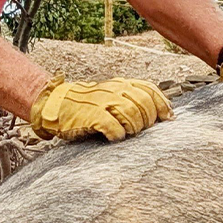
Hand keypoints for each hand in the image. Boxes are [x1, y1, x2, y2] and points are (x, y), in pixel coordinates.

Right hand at [29, 76, 173, 141]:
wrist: (55, 103)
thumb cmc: (87, 105)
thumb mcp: (110, 95)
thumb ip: (133, 100)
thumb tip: (165, 116)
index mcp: (120, 84)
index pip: (149, 89)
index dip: (162, 104)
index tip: (167, 118)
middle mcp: (113, 90)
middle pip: (144, 103)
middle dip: (148, 119)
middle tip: (141, 130)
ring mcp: (102, 102)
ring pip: (132, 113)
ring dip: (134, 127)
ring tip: (128, 133)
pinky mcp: (90, 116)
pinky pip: (112, 126)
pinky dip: (117, 134)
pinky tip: (114, 137)